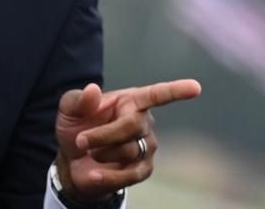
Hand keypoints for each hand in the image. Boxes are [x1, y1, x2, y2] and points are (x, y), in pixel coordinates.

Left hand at [54, 80, 201, 201]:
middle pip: (133, 126)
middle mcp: (144, 121)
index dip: (177, 91)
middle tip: (81, 141)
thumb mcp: (69, 110)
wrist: (74, 161)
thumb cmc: (77, 127)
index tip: (195, 88)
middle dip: (103, 135)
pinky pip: (132, 174)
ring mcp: (147, 145)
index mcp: (132, 100)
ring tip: (90, 153)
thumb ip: (78, 100)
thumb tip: (92, 90)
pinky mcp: (144, 168)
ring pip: (130, 150)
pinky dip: (109, 176)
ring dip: (103, 153)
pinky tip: (94, 174)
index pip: (158, 94)